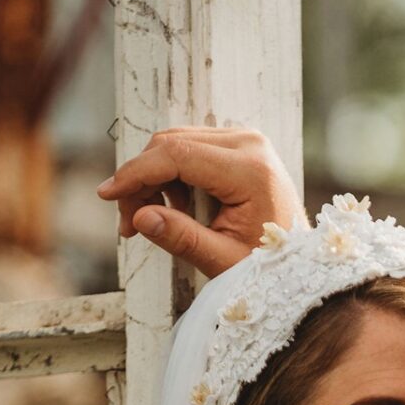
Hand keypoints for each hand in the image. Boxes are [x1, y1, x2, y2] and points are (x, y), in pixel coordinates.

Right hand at [96, 127, 308, 278]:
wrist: (299, 257)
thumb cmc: (268, 263)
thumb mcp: (224, 260)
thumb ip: (182, 238)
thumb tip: (140, 216)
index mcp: (250, 170)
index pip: (176, 156)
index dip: (136, 174)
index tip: (106, 195)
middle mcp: (249, 143)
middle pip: (170, 144)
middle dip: (141, 181)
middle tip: (129, 224)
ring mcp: (245, 140)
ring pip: (175, 144)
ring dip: (153, 179)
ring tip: (151, 220)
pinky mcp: (239, 145)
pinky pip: (189, 149)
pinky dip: (170, 176)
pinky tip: (173, 208)